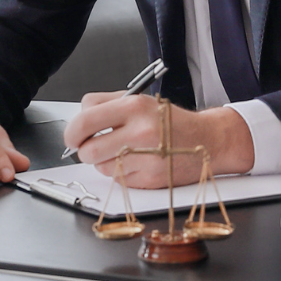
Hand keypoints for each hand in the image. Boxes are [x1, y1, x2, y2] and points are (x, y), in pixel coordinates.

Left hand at [62, 93, 254, 187]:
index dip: (72, 131)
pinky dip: (121, 173)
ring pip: (102, 168)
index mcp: (133, 107)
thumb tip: (76, 124)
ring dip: (105, 162)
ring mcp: (147, 158)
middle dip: (85, 150)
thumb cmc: (169, 120)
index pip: (84, 121)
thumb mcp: (138, 100)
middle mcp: (141, 132)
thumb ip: (104, 106)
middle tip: (92, 147)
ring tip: (123, 152)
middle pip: (88, 150)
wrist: (208, 140)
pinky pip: (119, 180)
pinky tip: (137, 162)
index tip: (73, 136)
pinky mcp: (152, 179)